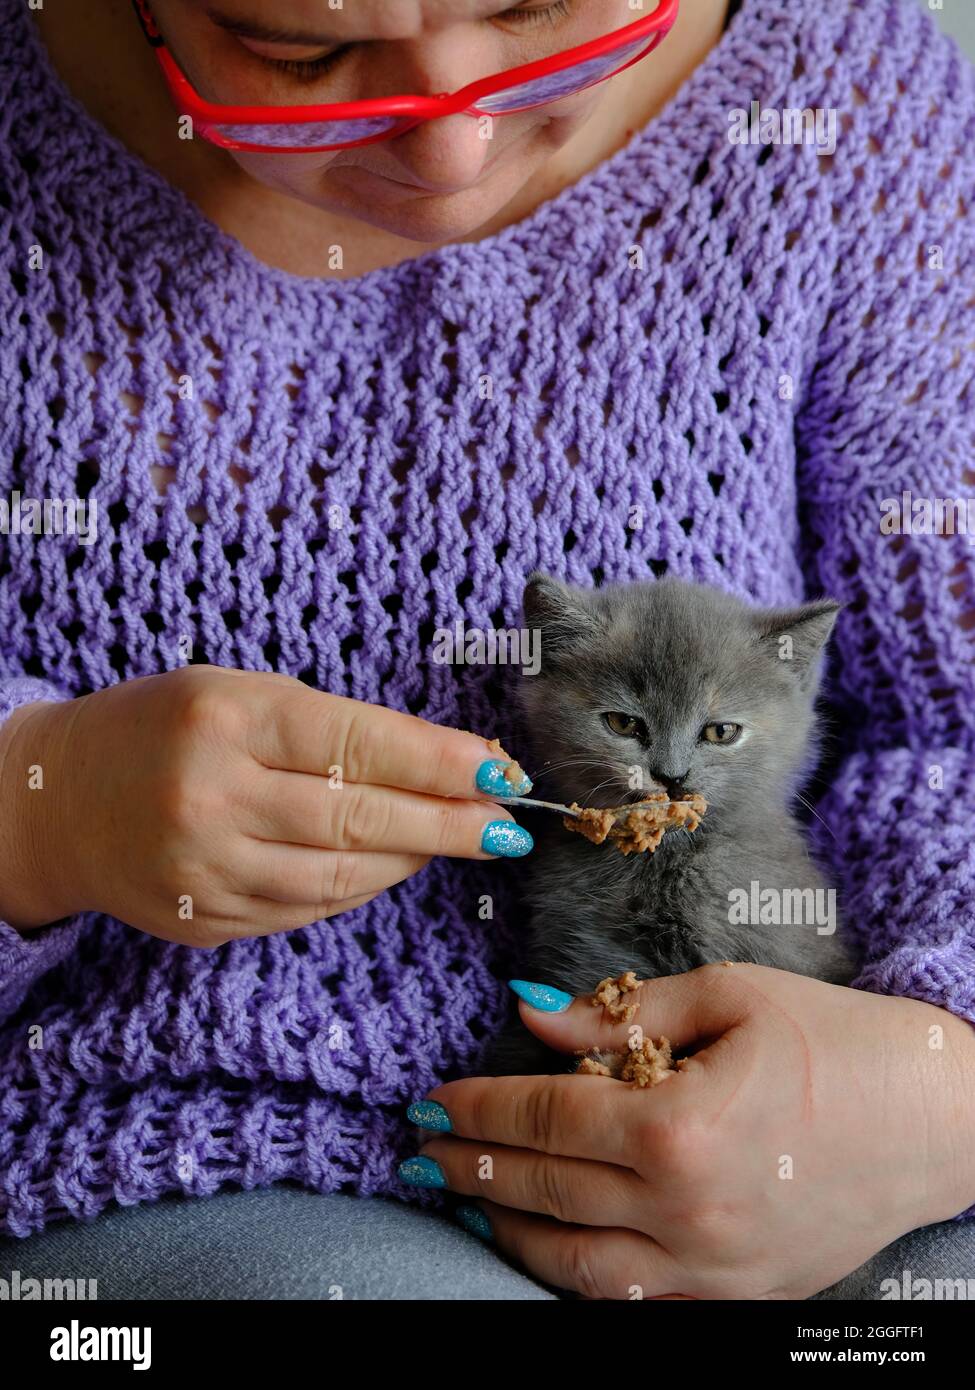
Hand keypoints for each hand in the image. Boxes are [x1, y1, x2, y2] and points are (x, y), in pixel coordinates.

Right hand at [0, 666, 530, 943]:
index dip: (442, 763)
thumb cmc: (164, 726)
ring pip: (341, 877)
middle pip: (360, 819)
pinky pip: (305, 910)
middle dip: (449, 823)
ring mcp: (205, 869)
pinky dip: (358, 890)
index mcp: (227, 718)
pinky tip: (389, 866)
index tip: (502, 773)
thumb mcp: (241, 693)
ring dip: (412, 860)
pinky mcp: (203, 921)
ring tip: (459, 840)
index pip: (360, 744)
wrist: (57, 799)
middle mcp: (212, 796)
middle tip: (509, 826)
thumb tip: (446, 765)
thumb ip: (335, 727)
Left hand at [408, 964, 974, 1298]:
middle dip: (473, 1167)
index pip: (546, 1121)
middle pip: (547, 1194)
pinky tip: (548, 1246)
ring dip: (509, 1233)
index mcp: (680, 1127)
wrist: (940, 1118)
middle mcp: (688, 1212)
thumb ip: (622, 1014)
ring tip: (468, 1200)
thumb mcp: (730, 998)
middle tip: (423, 1148)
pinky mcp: (738, 1298)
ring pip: (576, 1269)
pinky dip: (575, 1278)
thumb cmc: (838, 1043)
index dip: (480, 1107)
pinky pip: (634, 1302)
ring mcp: (713, 1269)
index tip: (434, 1096)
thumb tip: (535, 1015)